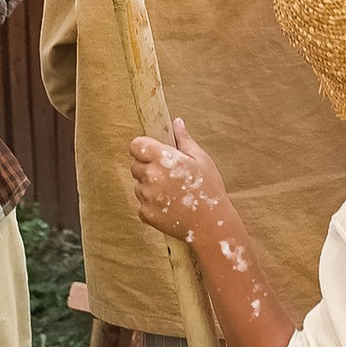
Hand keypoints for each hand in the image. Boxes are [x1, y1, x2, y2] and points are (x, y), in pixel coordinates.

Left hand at [126, 117, 226, 243]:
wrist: (210, 224)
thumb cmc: (209, 189)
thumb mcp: (201, 159)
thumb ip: (184, 140)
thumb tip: (176, 122)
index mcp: (163, 159)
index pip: (136, 145)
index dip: (143, 148)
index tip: (153, 153)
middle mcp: (151, 176)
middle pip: (135, 165)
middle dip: (147, 167)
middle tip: (168, 175)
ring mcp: (147, 196)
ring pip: (138, 185)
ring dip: (149, 186)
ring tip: (172, 192)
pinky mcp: (145, 213)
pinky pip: (142, 203)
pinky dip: (151, 204)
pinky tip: (170, 205)